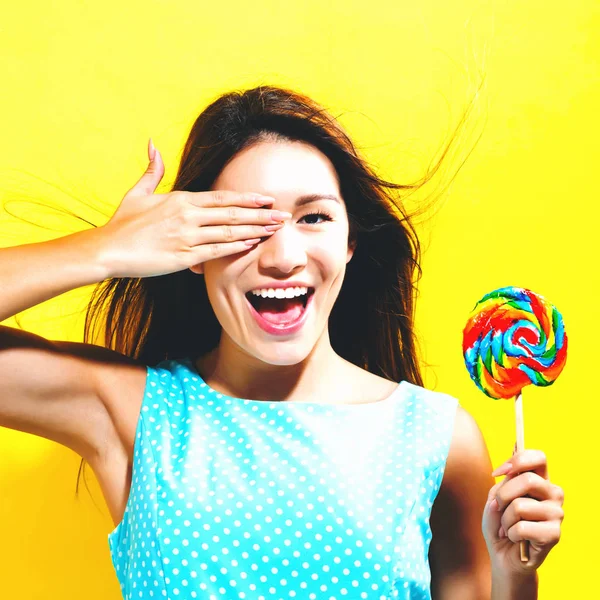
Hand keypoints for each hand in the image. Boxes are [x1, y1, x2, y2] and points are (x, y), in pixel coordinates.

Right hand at [96, 139, 290, 278]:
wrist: (107, 249)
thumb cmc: (123, 223)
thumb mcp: (137, 193)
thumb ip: (152, 170)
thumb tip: (153, 144)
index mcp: (181, 199)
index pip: (222, 197)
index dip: (248, 198)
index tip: (267, 199)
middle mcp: (187, 216)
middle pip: (232, 213)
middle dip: (261, 214)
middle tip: (284, 216)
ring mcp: (187, 236)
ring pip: (229, 231)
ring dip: (255, 230)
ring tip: (275, 230)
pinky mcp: (183, 257)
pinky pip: (216, 251)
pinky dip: (236, 246)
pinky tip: (253, 244)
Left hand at [482, 449, 563, 575]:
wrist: (503, 555)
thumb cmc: (499, 523)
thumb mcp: (494, 499)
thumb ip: (502, 485)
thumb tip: (509, 475)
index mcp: (539, 480)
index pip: (539, 458)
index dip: (518, 460)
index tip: (499, 472)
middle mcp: (553, 494)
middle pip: (527, 480)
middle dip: (503, 495)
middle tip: (497, 507)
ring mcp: (556, 514)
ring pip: (520, 506)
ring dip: (504, 519)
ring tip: (507, 527)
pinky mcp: (554, 534)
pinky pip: (521, 527)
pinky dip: (510, 533)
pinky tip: (515, 539)